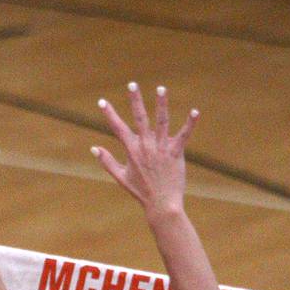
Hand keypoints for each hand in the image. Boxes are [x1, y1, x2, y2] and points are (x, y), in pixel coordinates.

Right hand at [93, 83, 198, 220]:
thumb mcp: (120, 177)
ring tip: (161, 88)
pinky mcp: (176, 153)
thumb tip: (93, 148)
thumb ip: (107, 161)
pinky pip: (184, 135)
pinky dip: (190, 123)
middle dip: (135, 100)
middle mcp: (146, 146)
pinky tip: (195, 111)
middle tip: (132, 84)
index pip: (117, 128)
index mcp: (131, 151)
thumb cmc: (141, 192)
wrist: (161, 204)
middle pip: (140, 118)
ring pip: (162, 121)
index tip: (102, 101)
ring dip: (161, 104)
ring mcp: (161, 148)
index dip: (109, 114)